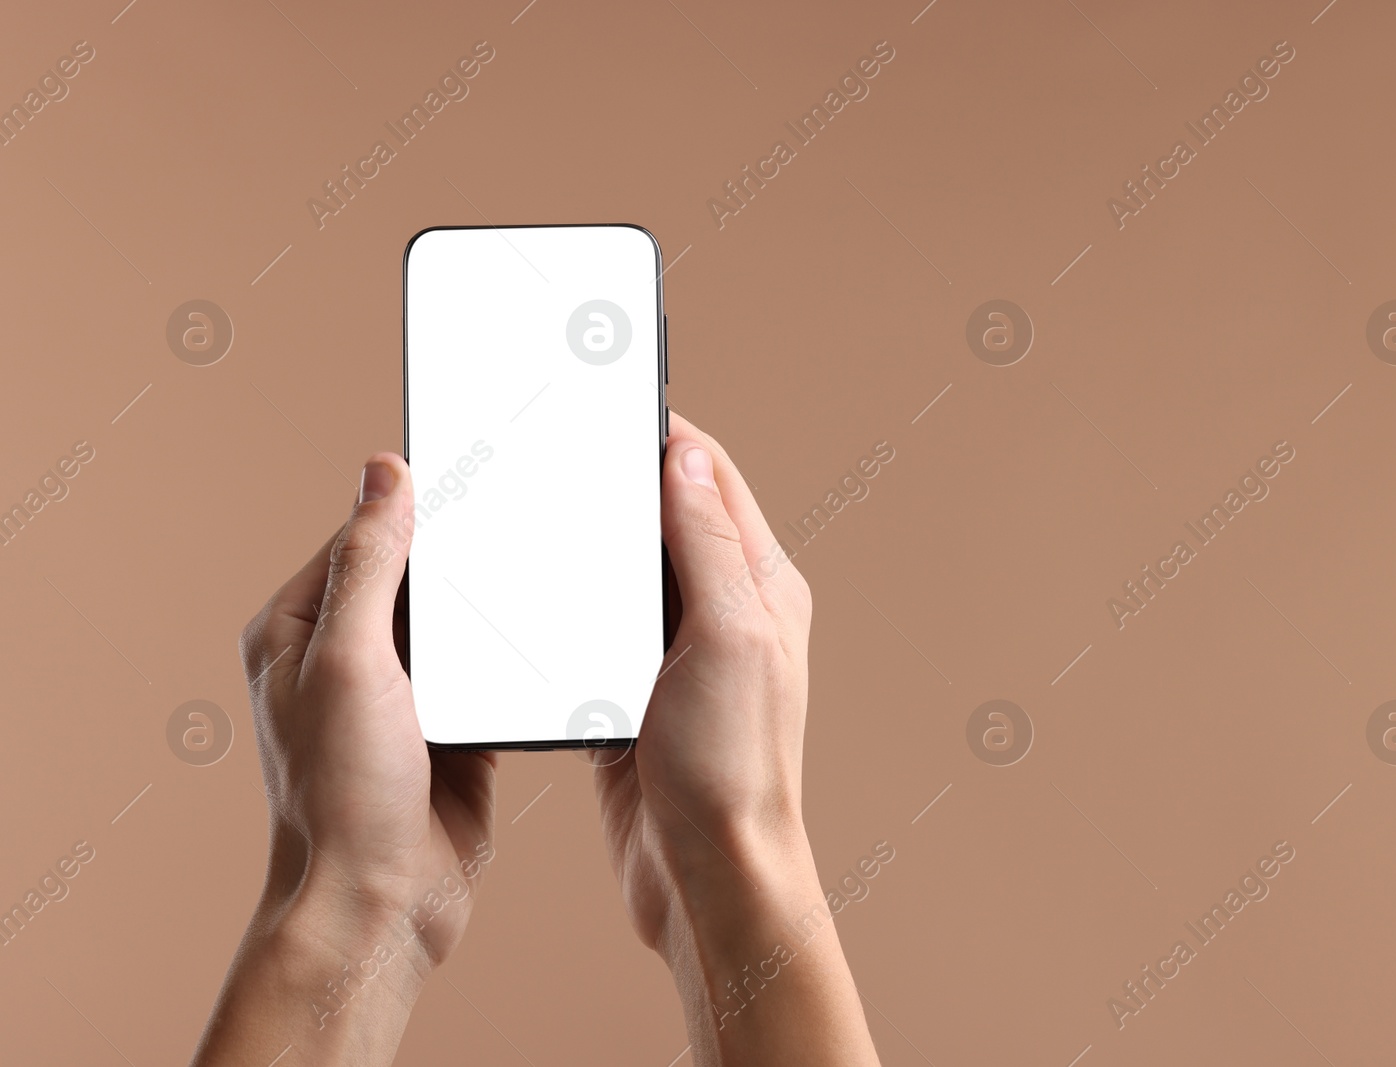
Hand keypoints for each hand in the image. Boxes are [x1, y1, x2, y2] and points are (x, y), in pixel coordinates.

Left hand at [192, 455, 494, 1064]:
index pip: (361, 535)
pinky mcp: (449, 725)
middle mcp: (343, 655)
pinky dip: (511, 655)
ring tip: (534, 574)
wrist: (383, 902)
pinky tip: (541, 639)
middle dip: (463, 554)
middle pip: (416, 573)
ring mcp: (398, 692)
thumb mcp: (351, 660)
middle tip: (517, 520)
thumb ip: (369, 564)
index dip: (415, 505)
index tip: (473, 470)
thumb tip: (382, 470)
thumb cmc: (343, 795)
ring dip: (490, 607)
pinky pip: (487, 668)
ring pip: (457, 620)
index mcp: (299, 627)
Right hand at [590, 414, 879, 1064]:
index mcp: (763, 587)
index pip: (712, 481)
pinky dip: (578, 604)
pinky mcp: (639, 693)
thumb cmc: (733, 766)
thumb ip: (707, 546)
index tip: (610, 401)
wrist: (707, 875)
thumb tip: (687, 457)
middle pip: (670, 518)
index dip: (664, 435)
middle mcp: (729, 612)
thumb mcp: (726, 638)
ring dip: (597, 541)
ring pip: (633, 571)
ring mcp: (683, 654)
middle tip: (563, 446)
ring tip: (545, 505)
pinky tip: (541, 595)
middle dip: (620, 480)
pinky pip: (605, 628)